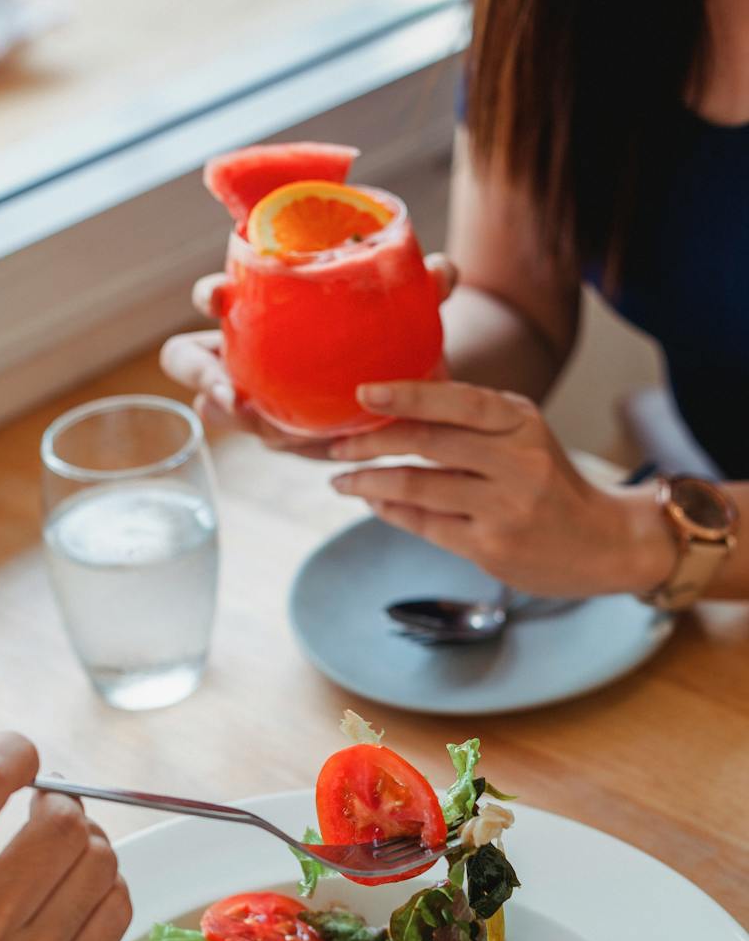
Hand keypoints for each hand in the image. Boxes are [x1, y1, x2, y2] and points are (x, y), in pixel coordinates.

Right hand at [0, 733, 130, 940]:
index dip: (11, 750)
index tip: (14, 757)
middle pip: (59, 822)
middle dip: (54, 799)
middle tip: (37, 808)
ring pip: (98, 862)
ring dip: (84, 840)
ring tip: (56, 849)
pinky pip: (116, 911)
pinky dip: (105, 884)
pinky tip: (74, 889)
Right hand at [160, 258, 456, 456]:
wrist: (408, 379)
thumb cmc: (386, 330)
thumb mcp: (405, 307)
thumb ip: (422, 290)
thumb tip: (442, 270)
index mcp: (258, 309)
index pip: (213, 298)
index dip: (208, 297)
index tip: (217, 298)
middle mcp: (246, 354)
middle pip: (192, 363)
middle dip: (204, 376)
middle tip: (231, 395)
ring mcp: (259, 397)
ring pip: (226, 412)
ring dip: (243, 421)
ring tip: (272, 429)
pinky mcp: (285, 433)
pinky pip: (276, 441)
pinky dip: (296, 443)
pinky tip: (324, 447)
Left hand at [328, 380, 677, 596]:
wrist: (603, 542)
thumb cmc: (549, 481)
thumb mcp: (523, 434)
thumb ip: (472, 417)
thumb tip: (399, 396)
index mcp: (522, 421)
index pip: (457, 400)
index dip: (406, 395)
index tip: (362, 393)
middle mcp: (517, 460)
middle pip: (427, 442)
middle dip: (370, 443)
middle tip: (335, 446)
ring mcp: (504, 506)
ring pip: (416, 486)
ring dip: (368, 482)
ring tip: (342, 479)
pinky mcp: (491, 547)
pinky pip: (424, 524)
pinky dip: (391, 511)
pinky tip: (374, 502)